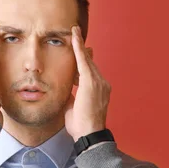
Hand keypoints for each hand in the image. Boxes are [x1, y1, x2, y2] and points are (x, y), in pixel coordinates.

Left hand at [64, 25, 111, 141]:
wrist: (89, 134)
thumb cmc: (81, 126)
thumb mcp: (74, 108)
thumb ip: (72, 97)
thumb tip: (67, 91)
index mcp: (98, 90)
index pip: (89, 71)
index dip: (84, 60)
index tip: (80, 51)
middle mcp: (101, 84)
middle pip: (90, 63)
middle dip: (83, 50)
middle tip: (75, 34)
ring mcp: (98, 82)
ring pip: (87, 60)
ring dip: (80, 46)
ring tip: (74, 32)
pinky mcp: (91, 82)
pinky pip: (84, 61)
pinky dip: (79, 49)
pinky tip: (75, 38)